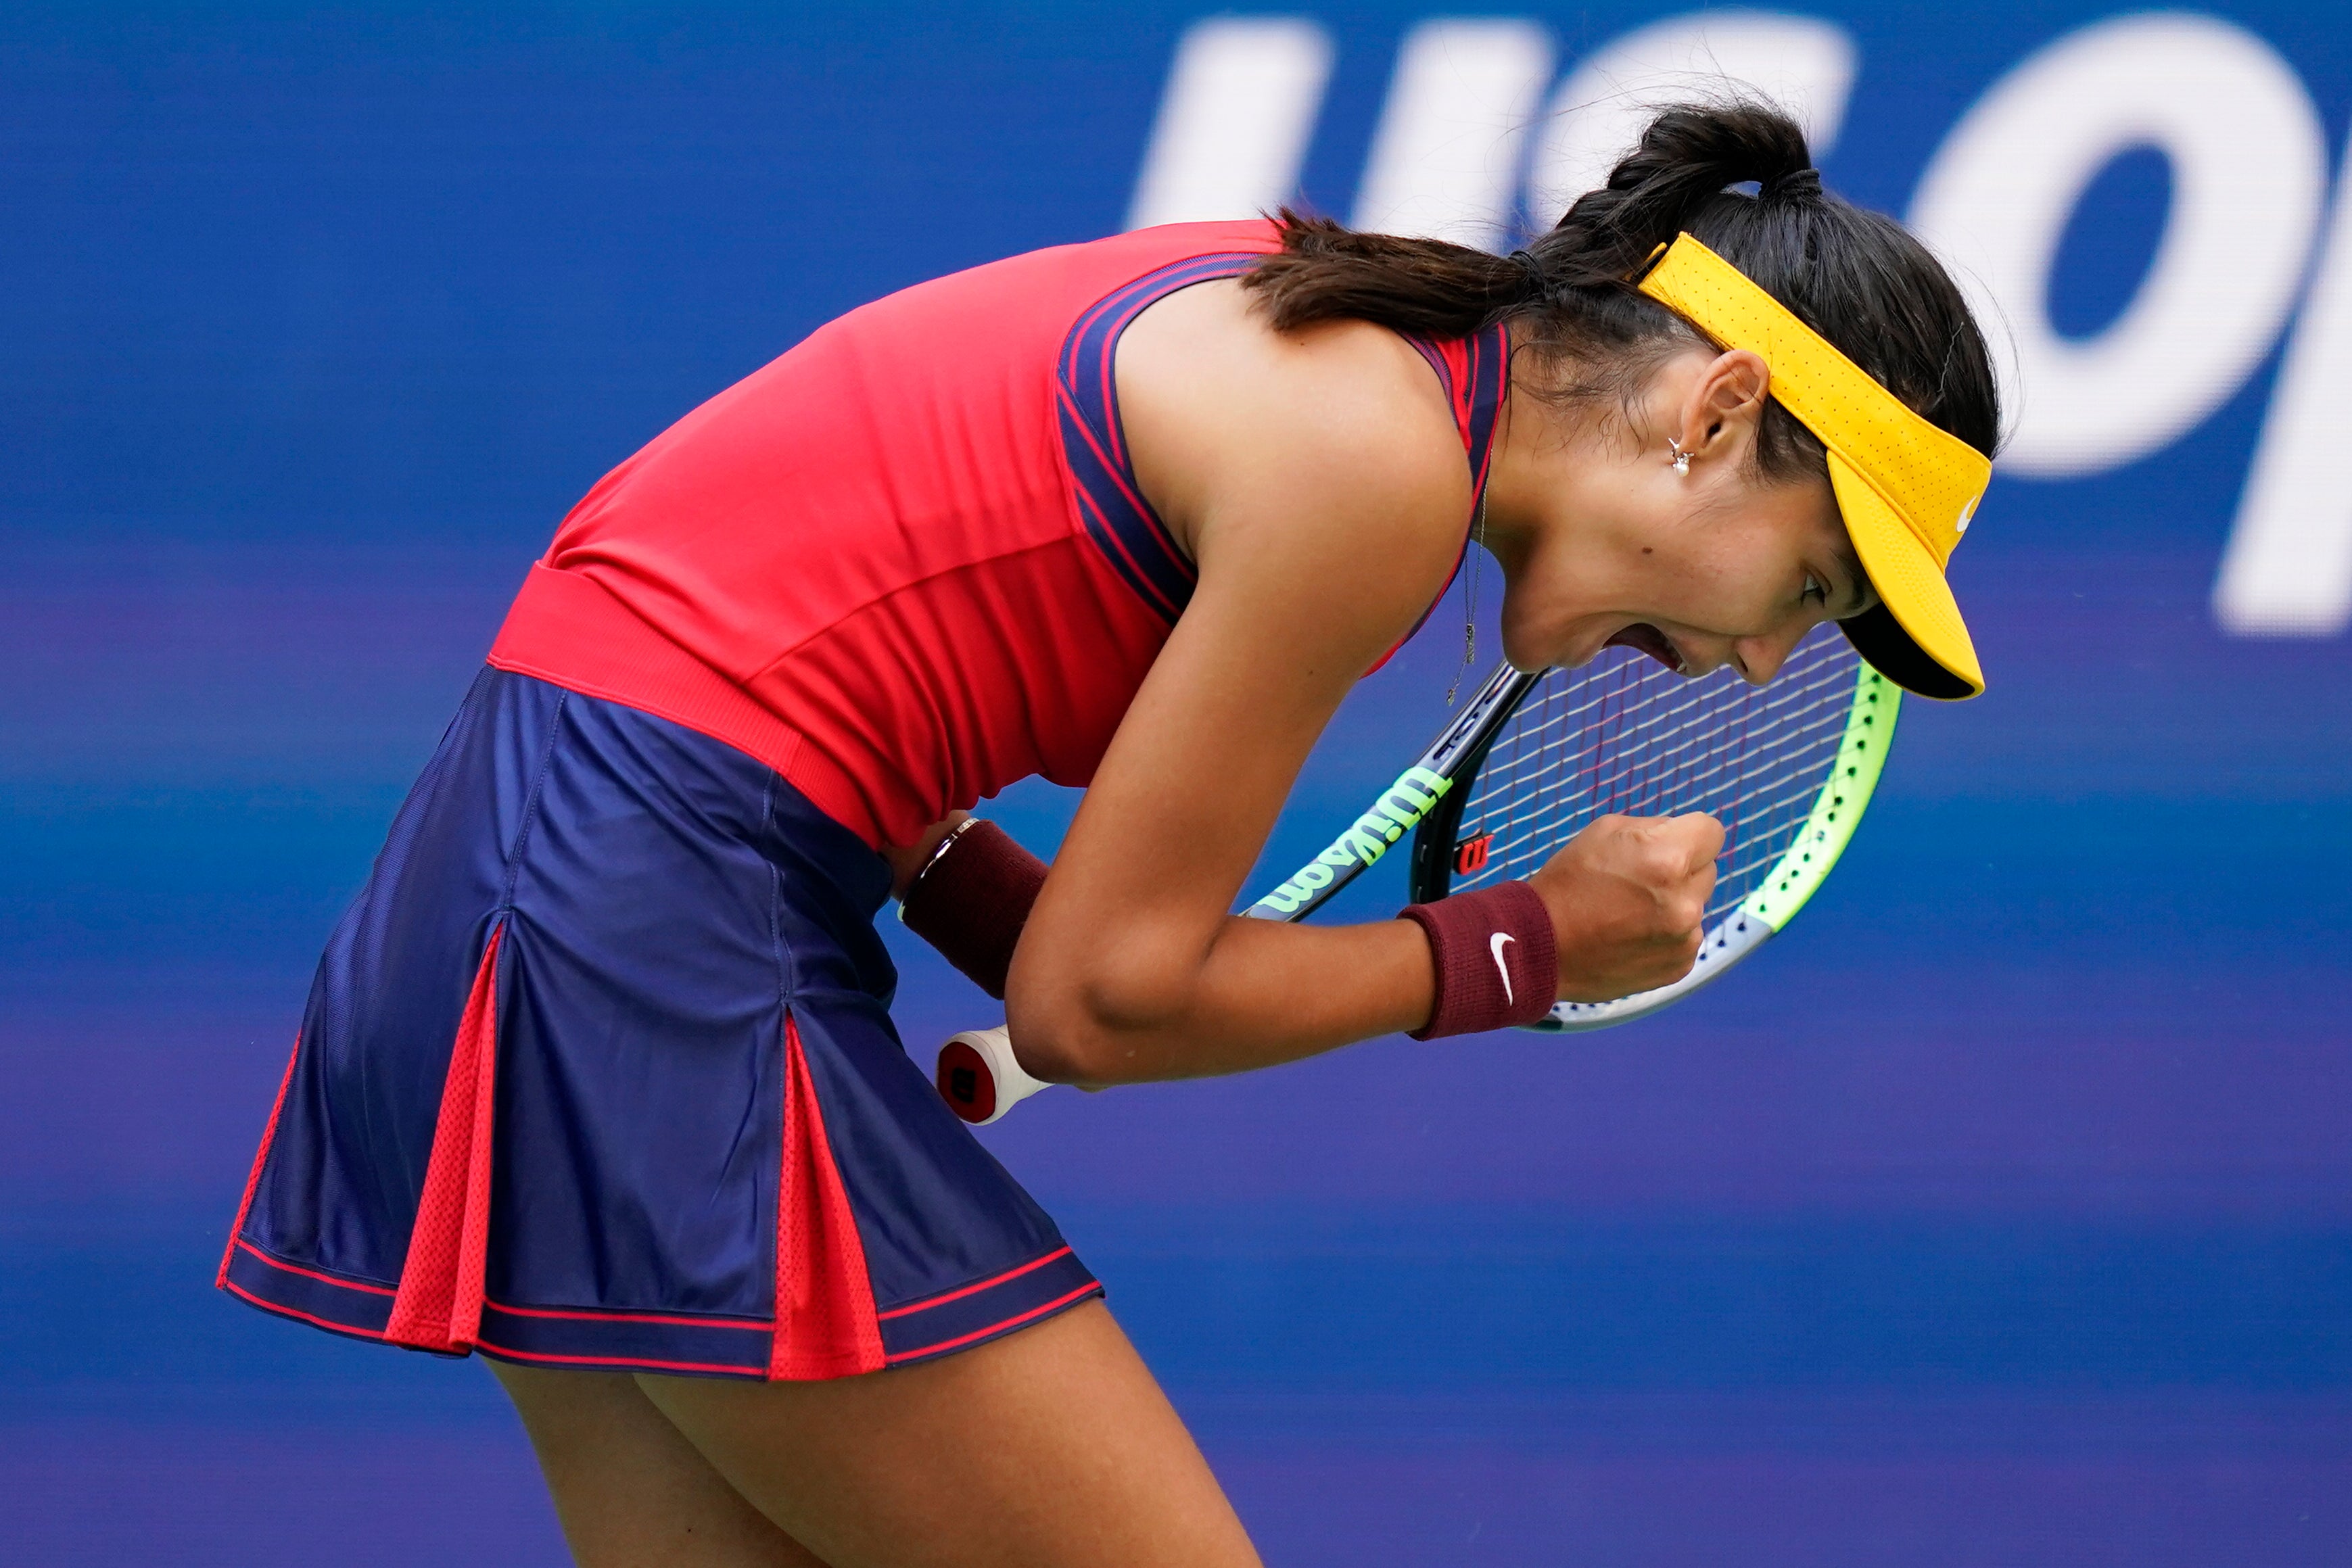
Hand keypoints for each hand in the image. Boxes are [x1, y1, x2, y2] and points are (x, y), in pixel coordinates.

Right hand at [1525, 813, 1723, 1001]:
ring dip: (1674, 904)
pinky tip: (1630, 937)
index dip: (1689, 833)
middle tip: (1638, 880)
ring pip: (1696, 906)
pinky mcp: (1680, 966)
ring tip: (1628, 913)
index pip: (1712, 832)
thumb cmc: (1568, 882)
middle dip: (1681, 869)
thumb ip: (1656, 829)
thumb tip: (1685, 837)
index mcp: (1669, 857)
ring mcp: (1685, 938)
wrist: (1539, 947)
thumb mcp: (1606, 830)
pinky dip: (1666, 935)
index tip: (1668, 843)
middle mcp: (1685, 900)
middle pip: (1707, 869)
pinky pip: (1686, 938)